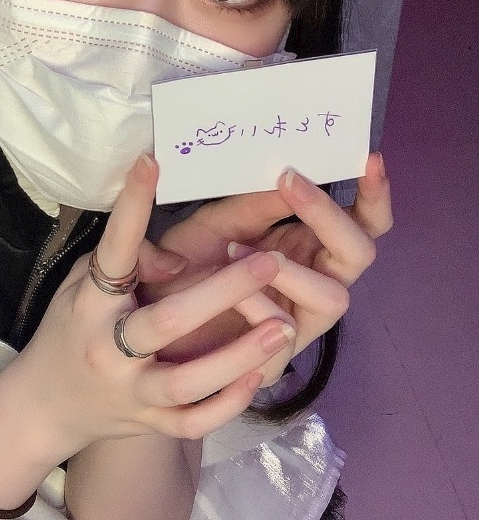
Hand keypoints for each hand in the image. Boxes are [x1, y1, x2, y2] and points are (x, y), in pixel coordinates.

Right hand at [10, 156, 295, 456]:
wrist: (43, 407)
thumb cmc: (70, 327)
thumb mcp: (81, 285)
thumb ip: (128, 264)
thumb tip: (181, 260)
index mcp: (90, 304)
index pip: (113, 251)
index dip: (131, 208)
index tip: (153, 162)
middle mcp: (108, 349)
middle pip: (166, 323)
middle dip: (220, 293)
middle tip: (269, 262)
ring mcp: (130, 392)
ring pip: (187, 382)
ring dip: (237, 354)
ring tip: (283, 326)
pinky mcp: (149, 424)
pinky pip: (193, 421)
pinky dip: (227, 403)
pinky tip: (260, 376)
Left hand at [138, 153, 391, 380]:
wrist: (145, 319)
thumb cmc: (188, 267)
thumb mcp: (216, 223)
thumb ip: (253, 204)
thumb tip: (286, 175)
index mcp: (310, 245)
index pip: (363, 221)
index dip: (374, 194)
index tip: (369, 159)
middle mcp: (316, 281)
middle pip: (361, 253)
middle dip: (330, 217)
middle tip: (290, 182)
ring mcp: (300, 323)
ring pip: (336, 298)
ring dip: (292, 269)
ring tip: (238, 250)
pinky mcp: (274, 360)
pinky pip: (285, 333)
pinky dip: (258, 305)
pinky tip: (228, 293)